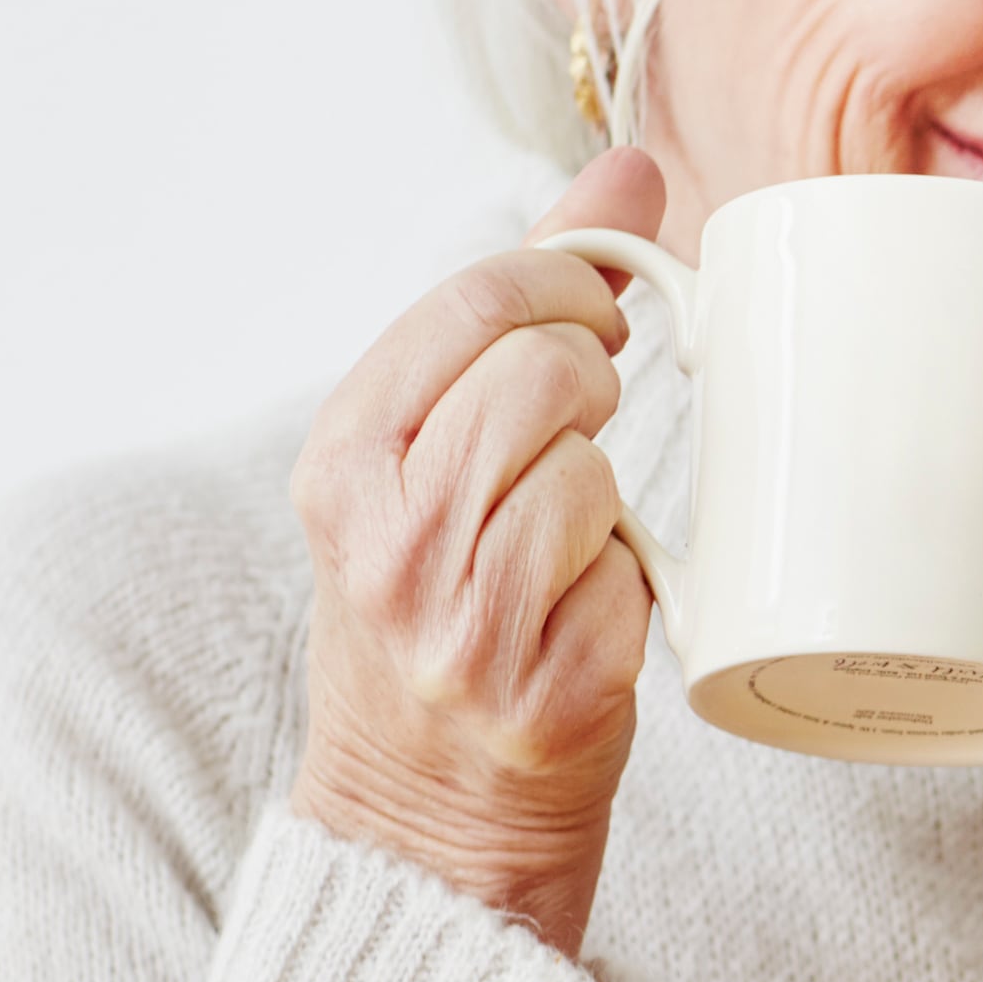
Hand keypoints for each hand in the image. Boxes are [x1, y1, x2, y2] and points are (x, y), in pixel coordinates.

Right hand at [287, 150, 669, 955]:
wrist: (427, 815)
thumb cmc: (443, 606)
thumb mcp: (431, 452)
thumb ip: (526, 303)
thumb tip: (629, 166)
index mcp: (344, 458)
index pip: (473, 299)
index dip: (564, 284)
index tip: (593, 312)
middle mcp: (390, 534)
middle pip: (546, 372)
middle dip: (594, 380)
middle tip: (587, 424)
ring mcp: (466, 618)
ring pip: (594, 469)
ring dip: (612, 485)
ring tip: (576, 523)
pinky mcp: (553, 688)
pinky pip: (638, 575)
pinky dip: (635, 580)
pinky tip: (590, 606)